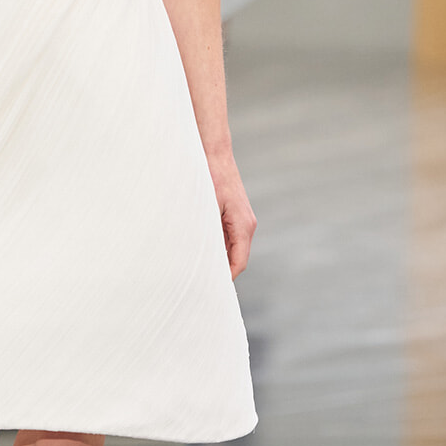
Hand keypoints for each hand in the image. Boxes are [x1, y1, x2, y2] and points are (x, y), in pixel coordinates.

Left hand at [207, 149, 256, 277]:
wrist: (214, 154)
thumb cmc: (210, 178)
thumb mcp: (206, 208)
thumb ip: (207, 233)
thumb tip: (201, 256)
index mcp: (243, 227)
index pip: (238, 263)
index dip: (226, 279)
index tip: (210, 291)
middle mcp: (246, 226)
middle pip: (236, 259)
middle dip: (221, 273)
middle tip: (201, 288)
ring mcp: (242, 221)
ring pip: (232, 249)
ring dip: (218, 260)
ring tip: (198, 273)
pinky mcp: (234, 216)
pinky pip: (228, 239)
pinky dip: (217, 248)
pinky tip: (200, 252)